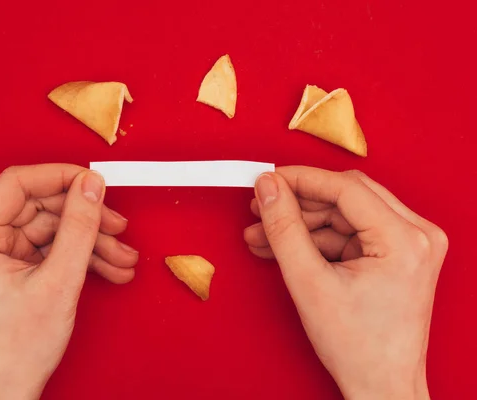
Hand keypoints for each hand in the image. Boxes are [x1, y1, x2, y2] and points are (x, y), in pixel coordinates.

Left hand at [0, 164, 138, 398]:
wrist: (7, 390)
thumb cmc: (16, 349)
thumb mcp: (58, 281)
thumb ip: (79, 227)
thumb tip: (91, 186)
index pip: (18, 183)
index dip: (61, 177)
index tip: (94, 182)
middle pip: (41, 208)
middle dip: (85, 219)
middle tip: (117, 227)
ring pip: (52, 229)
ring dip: (90, 242)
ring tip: (121, 258)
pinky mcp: (12, 267)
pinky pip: (51, 249)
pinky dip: (80, 257)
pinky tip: (108, 268)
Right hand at [244, 167, 447, 399]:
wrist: (381, 385)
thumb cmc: (358, 347)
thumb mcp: (309, 283)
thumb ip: (284, 228)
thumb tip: (268, 188)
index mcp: (406, 239)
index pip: (345, 188)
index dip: (300, 179)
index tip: (267, 180)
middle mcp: (417, 235)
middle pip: (346, 197)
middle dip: (298, 204)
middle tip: (261, 209)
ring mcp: (411, 244)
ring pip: (345, 214)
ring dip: (303, 224)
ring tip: (263, 236)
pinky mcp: (398, 254)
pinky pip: (351, 233)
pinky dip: (317, 239)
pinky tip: (285, 248)